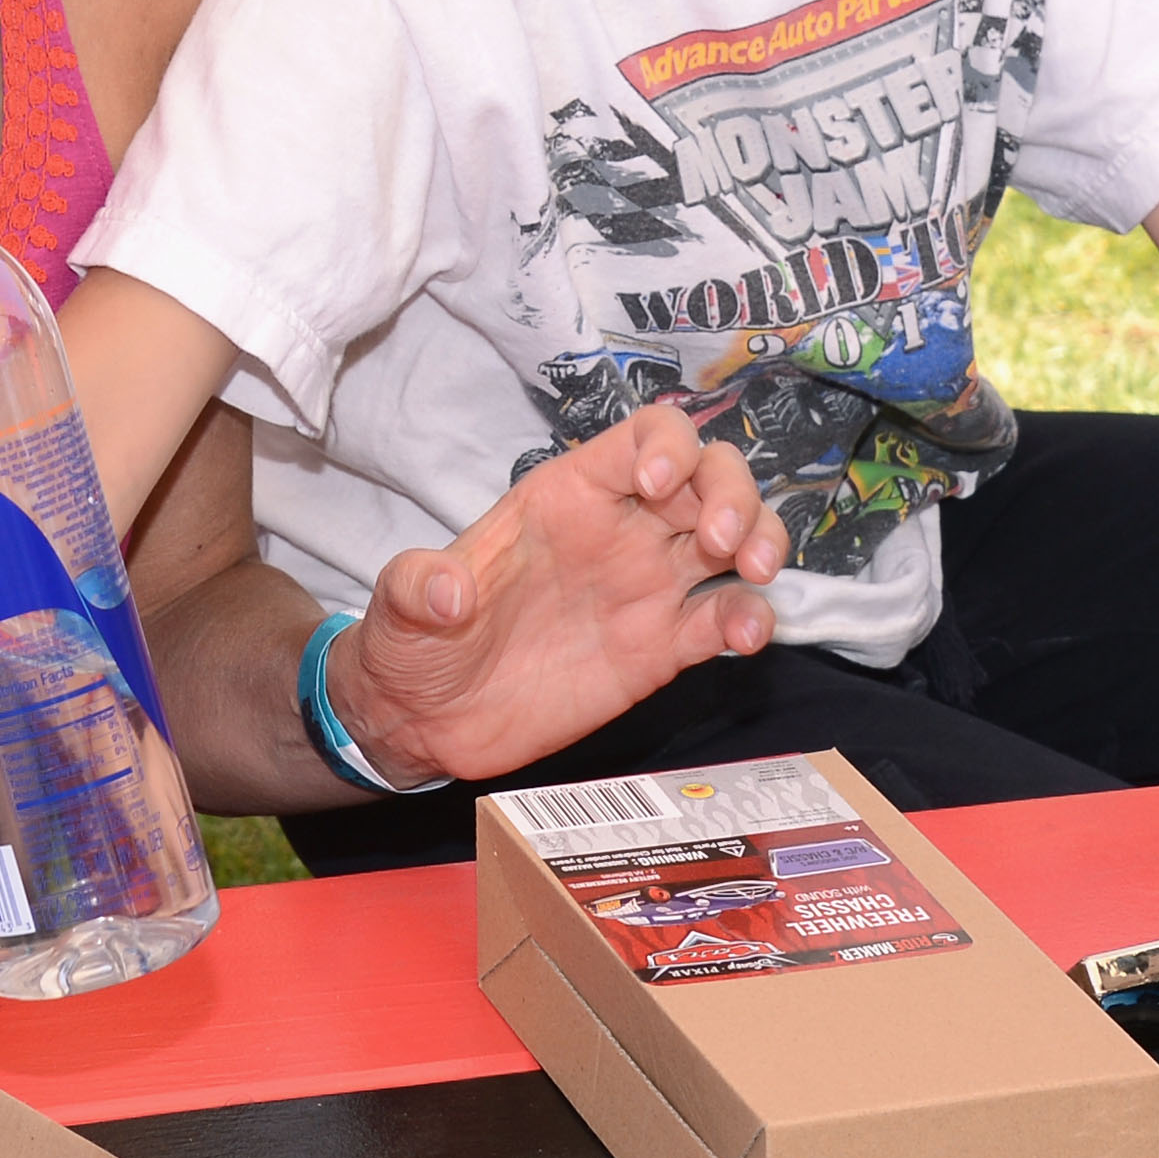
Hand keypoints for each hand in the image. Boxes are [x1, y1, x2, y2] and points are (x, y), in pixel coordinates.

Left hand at [327, 406, 786, 789]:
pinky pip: (724, 618)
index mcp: (566, 497)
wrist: (425, 721)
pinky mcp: (660, 649)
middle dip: (730, 490)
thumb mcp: (398, 608)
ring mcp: (646, 588)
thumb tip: (445, 593)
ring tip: (751, 572)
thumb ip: (417, 589)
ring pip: (733, 537)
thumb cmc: (414, 644)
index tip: (656, 485)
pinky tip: (744, 636)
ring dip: (760, 539)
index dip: (666, 445)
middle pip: (707, 474)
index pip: (641, 436)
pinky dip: (749, 619)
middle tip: (719, 539)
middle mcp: (619, 530)